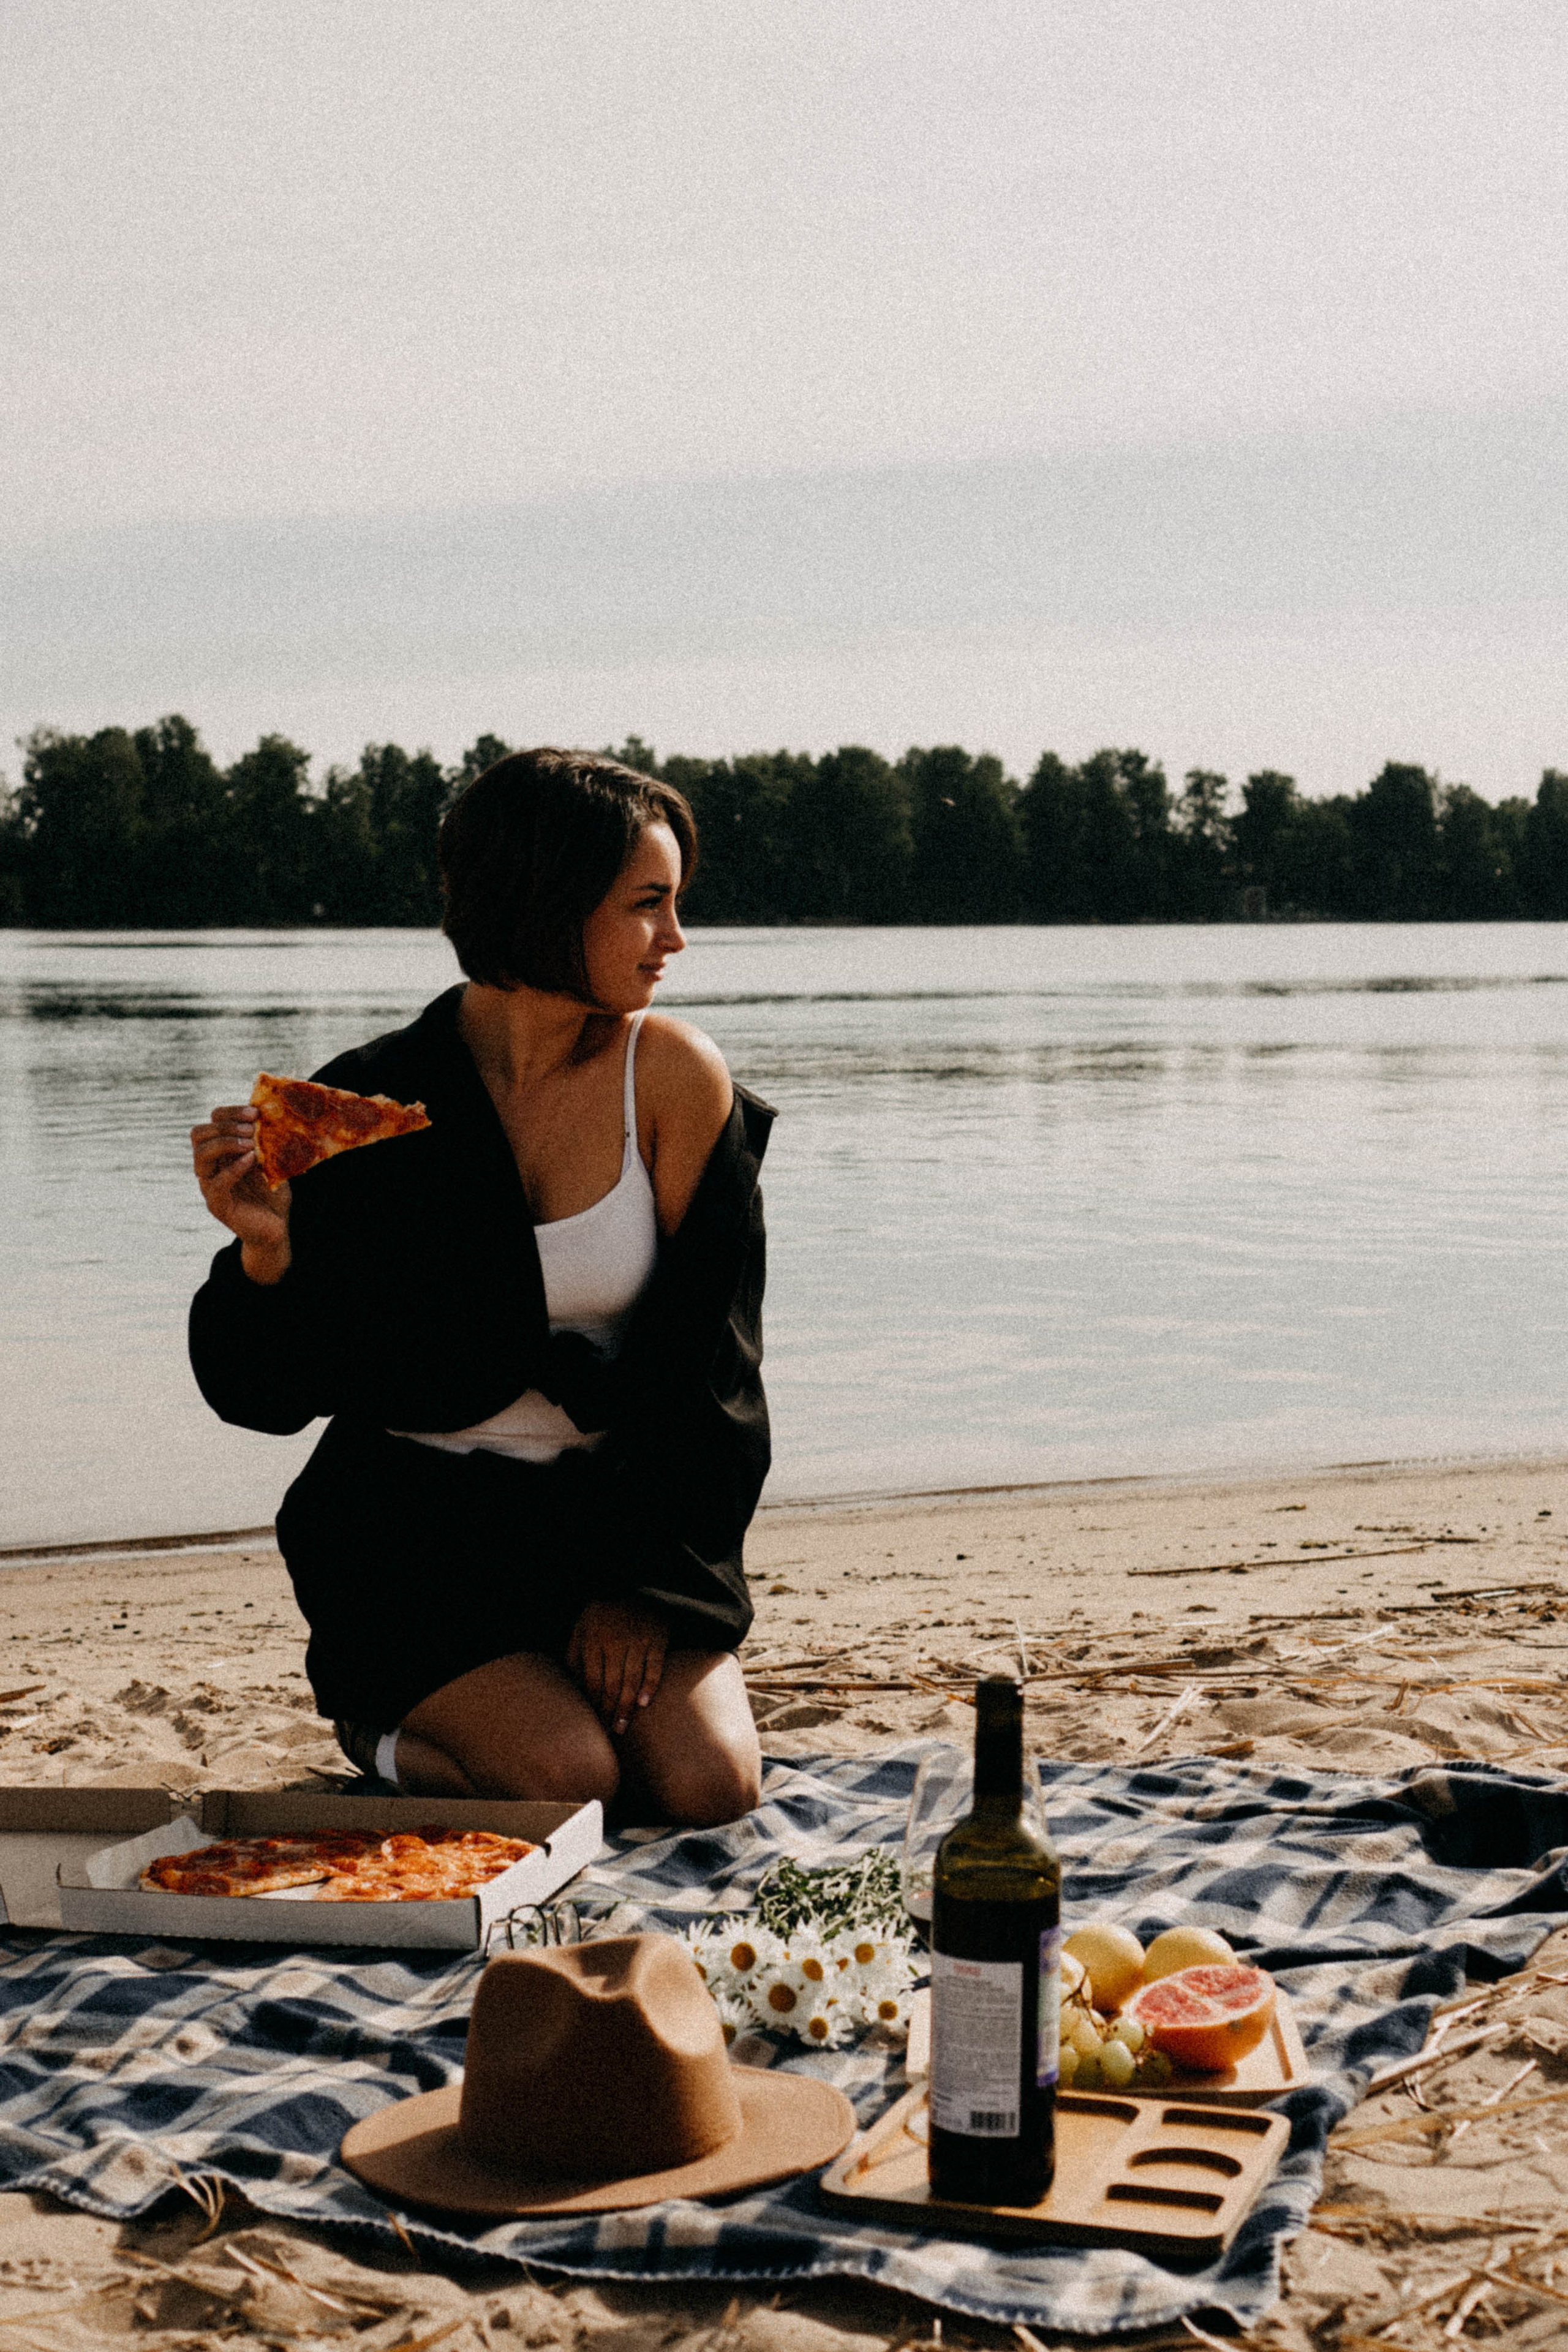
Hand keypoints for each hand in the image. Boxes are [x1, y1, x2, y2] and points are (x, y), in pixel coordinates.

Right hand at [190, 1105, 291, 1278]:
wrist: (276, 1227)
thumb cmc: (272, 1192)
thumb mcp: (271, 1161)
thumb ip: (266, 1141)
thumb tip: (271, 1113)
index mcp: (219, 1153)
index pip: (211, 1122)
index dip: (229, 1113)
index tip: (254, 1112)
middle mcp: (209, 1166)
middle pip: (198, 1134)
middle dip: (224, 1126)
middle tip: (251, 1128)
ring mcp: (210, 1185)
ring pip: (200, 1156)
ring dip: (226, 1144)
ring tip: (251, 1144)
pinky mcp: (216, 1204)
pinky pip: (216, 1183)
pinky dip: (233, 1168)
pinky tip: (251, 1160)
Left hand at [566, 1600, 667, 1737]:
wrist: (637, 1586)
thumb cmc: (603, 1613)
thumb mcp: (581, 1627)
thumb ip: (574, 1655)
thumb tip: (573, 1687)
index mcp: (593, 1640)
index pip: (592, 1681)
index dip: (592, 1704)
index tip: (593, 1722)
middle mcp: (615, 1642)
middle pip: (611, 1685)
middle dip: (609, 1712)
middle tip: (609, 1733)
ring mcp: (638, 1641)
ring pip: (632, 1681)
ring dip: (626, 1707)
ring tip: (622, 1727)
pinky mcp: (657, 1639)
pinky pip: (655, 1667)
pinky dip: (650, 1686)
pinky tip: (644, 1704)